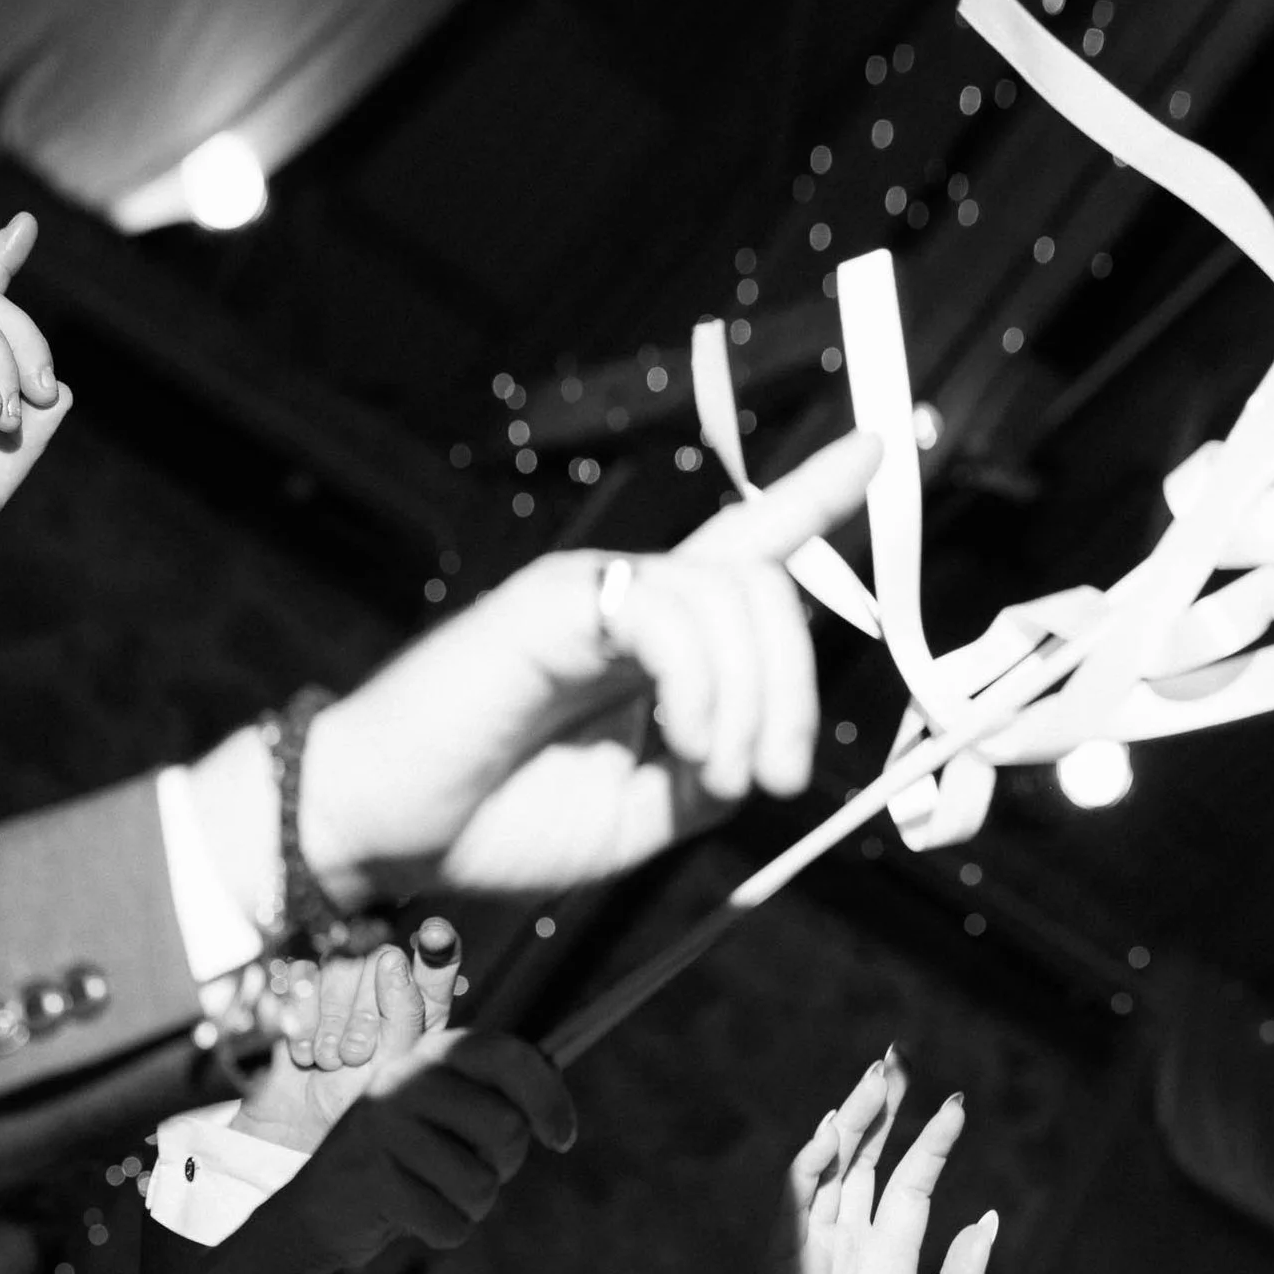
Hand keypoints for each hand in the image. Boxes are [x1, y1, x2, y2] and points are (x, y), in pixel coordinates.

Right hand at [231, 924, 459, 1157]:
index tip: (435, 937)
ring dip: (333, 1020)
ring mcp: (346, 986)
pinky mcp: (307, 990)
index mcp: (424, 1008)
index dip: (439, 943)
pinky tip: (306, 1054)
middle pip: (382, 959)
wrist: (302, 1130)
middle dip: (365, 1011)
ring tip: (330, 1062)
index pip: (438, 961)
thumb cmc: (359, 1107)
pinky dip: (303, 1019)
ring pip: (341, 966)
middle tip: (356, 1056)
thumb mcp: (394, 1069)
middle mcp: (387, 988)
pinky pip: (304, 977)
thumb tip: (392, 958)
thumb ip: (403, 1015)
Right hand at [269, 1031, 574, 1269]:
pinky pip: (450, 1224)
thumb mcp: (447, 1119)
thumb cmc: (405, 1165)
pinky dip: (441, 1234)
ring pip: (480, 1186)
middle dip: (502, 1167)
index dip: (549, 1098)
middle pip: (506, 1130)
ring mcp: (383, 1125)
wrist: (321, 1210)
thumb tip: (554, 1097)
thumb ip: (495, 1100)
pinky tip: (409, 1218)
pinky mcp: (373, 1177)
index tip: (562, 1138)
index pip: (508, 1056)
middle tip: (467, 1173)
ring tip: (432, 1195)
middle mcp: (405, 1079)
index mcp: (431, 1055)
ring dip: (470, 1207)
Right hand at [294, 435, 878, 903]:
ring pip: (731, 600)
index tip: (887, 442)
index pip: (746, 547)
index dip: (816, 492)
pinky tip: (683, 743)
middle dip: (797, 686)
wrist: (386, 831)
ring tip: (722, 775)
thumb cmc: (497, 822)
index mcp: (652, 647)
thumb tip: (765, 747)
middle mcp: (629, 600)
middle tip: (777, 780)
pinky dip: (701, 684)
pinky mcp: (556, 599)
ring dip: (752, 701)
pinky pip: (669, 614)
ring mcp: (591, 591)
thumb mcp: (641, 817)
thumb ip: (710, 774)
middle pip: (764, 589)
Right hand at [737, 1056, 995, 1273]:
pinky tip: (828, 1136)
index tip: (957, 1103)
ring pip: (830, 1173)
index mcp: (888, 1260)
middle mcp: (849, 1246)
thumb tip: (989, 1219)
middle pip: (864, 1162)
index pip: (910, 1184)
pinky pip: (793, 1211)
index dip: (932, 1144)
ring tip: (870, 1082)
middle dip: (880, 1111)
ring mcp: (814, 1254)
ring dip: (847, 1126)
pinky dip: (808, 1171)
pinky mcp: (784, 1270)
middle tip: (896, 1061)